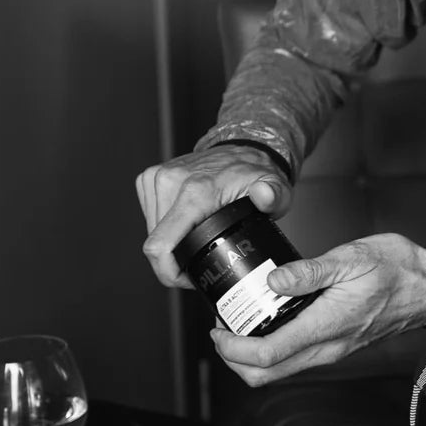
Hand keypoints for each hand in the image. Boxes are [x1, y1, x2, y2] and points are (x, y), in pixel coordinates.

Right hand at [136, 145, 289, 288]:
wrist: (241, 147)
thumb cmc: (254, 173)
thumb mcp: (275, 189)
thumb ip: (274, 196)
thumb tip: (265, 196)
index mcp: (196, 190)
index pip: (161, 244)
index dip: (169, 272)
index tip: (188, 278)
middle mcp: (171, 181)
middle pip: (156, 243)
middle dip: (175, 258)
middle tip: (202, 256)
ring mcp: (157, 177)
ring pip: (151, 231)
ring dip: (170, 242)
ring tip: (196, 235)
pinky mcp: (149, 178)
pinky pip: (150, 216)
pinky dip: (164, 225)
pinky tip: (185, 221)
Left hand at [211, 234, 425, 386]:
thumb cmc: (397, 269)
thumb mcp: (352, 257)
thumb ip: (310, 270)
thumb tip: (272, 281)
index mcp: (327, 325)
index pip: (268, 354)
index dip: (233, 348)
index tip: (217, 329)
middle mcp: (328, 348)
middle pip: (267, 375)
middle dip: (234, 359)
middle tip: (221, 329)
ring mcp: (332, 352)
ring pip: (280, 372)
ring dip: (251, 356)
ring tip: (238, 323)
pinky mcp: (335, 348)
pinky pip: (295, 361)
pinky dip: (271, 350)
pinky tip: (267, 321)